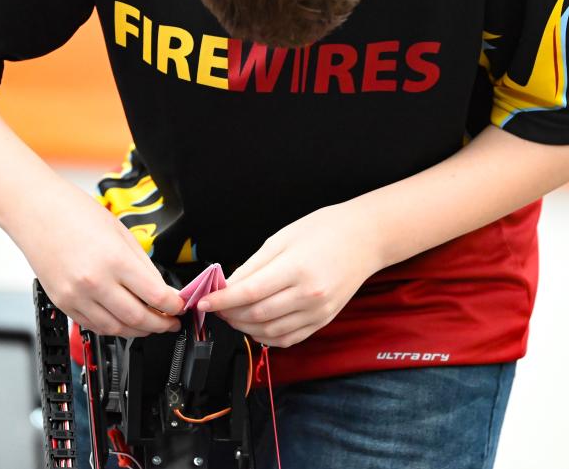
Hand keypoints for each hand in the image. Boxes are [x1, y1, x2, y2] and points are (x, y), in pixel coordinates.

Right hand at [11, 182, 183, 336]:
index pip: (156, 296)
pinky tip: (124, 322)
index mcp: (115, 260)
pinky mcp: (63, 303)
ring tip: (150, 325)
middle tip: (171, 322)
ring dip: (138, 331)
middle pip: (138, 318)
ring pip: (116, 329)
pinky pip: (93, 326)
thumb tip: (161, 289)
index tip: (181, 306)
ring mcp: (76, 296)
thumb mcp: (121, 233)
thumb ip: (143, 265)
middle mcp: (94, 282)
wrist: (35, 211)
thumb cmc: (74, 213)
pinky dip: (113, 328)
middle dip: (161, 324)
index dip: (174, 306)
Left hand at [197, 202, 383, 347]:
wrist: (364, 238)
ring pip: (270, 332)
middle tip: (216, 307)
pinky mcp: (323, 320)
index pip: (248, 293)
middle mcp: (308, 295)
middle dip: (229, 314)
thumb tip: (228, 285)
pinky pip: (289, 339)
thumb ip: (253, 266)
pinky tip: (255, 327)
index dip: (221, 301)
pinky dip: (267, 337)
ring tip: (232, 316)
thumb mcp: (282, 238)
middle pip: (256, 315)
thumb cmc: (325, 231)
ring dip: (244, 327)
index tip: (204, 302)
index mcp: (296, 269)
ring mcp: (318, 311)